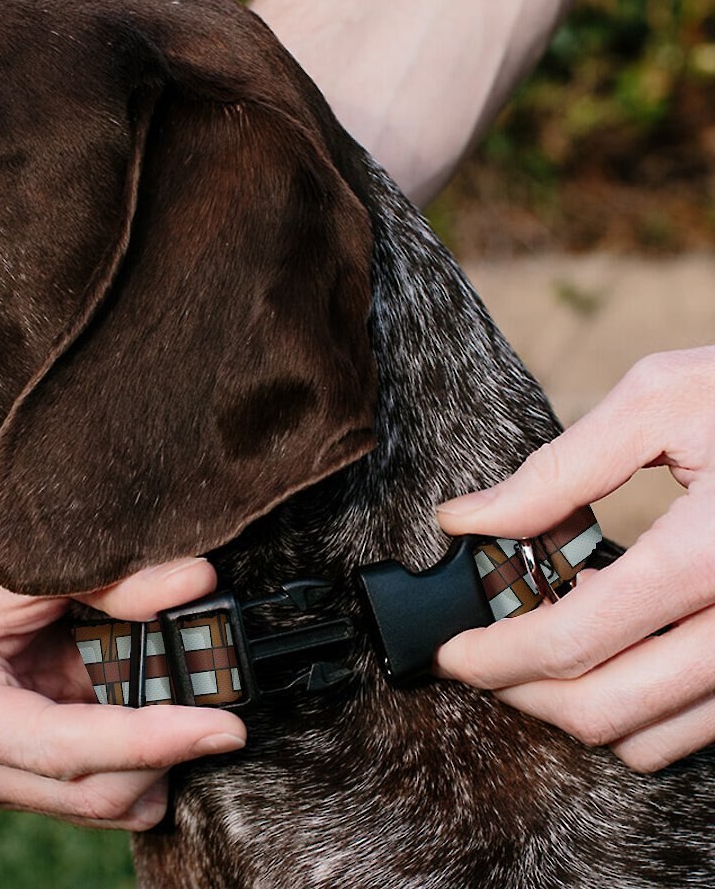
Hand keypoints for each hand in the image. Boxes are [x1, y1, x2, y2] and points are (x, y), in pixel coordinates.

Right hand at [0, 503, 245, 829]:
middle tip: (225, 713)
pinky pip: (101, 782)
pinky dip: (143, 755)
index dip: (149, 741)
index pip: (62, 747)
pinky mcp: (25, 765)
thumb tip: (197, 582)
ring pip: (99, 797)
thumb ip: (118, 579)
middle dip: (162, 755)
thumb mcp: (42, 555)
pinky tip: (167, 714)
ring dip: (156, 759)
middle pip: (84, 787)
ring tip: (193, 702)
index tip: (223, 729)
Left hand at [435, 347, 714, 771]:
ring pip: (654, 737)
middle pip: (606, 712)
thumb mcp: (660, 401)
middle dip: (523, 694)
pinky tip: (616, 638)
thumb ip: (556, 470)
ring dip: (580, 704)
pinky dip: (640, 701)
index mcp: (708, 557)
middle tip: (481, 658)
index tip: (450, 650)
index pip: (570, 642)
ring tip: (542, 644)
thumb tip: (466, 519)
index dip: (492, 657)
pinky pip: (701, 724)